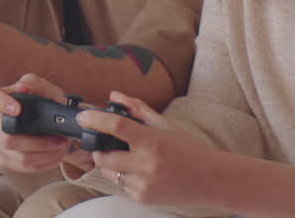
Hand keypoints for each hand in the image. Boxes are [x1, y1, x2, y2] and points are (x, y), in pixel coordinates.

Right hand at [0, 74, 93, 174]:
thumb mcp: (47, 90)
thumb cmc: (47, 102)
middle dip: (39, 141)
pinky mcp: (6, 159)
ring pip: (19, 156)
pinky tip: (56, 156)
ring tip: (63, 147)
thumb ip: (35, 84)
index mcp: (0, 99)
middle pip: (7, 137)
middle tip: (60, 139)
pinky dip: (45, 163)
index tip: (18, 109)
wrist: (54, 123)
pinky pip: (24, 167)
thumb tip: (22, 86)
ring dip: (46, 154)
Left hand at [76, 90, 221, 205]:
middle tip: (103, 142)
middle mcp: (146, 165)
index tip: (83, 116)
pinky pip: (121, 184)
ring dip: (110, 163)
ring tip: (128, 157)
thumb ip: (138, 109)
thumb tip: (114, 96)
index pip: (117, 127)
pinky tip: (141, 171)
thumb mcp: (165, 125)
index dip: (95, 120)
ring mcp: (143, 184)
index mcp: (153, 142)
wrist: (211, 181)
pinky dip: (124, 176)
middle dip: (98, 148)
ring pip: (109, 172)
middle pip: (103, 156)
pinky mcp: (143, 197)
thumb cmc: (189, 150)